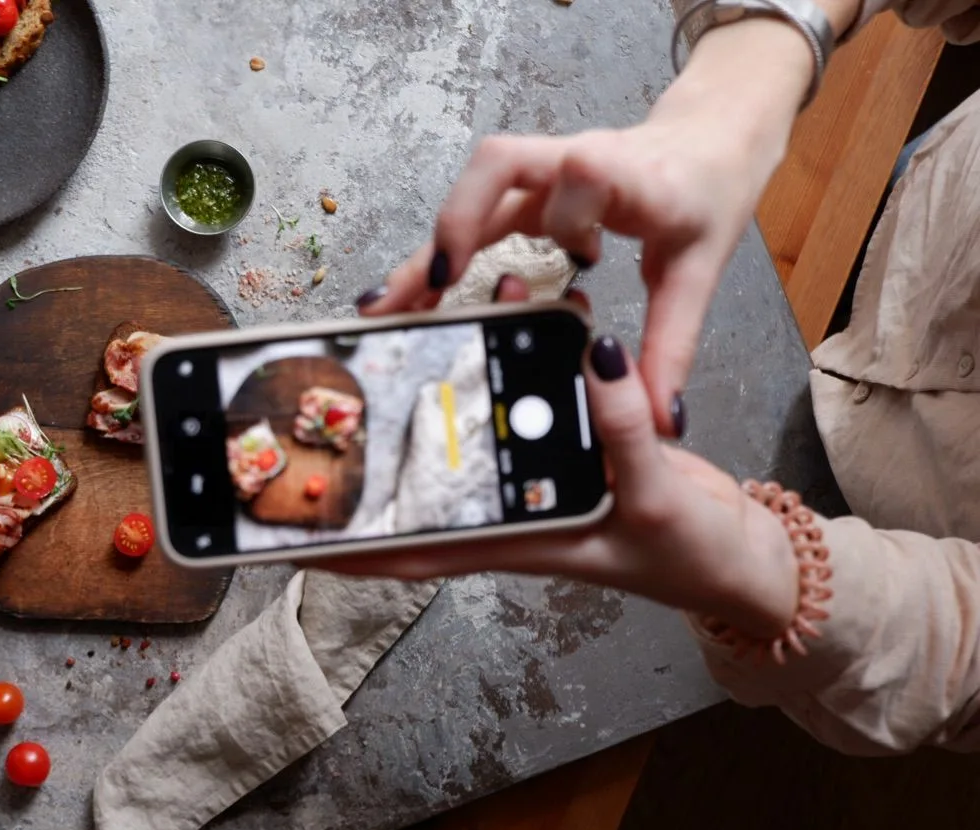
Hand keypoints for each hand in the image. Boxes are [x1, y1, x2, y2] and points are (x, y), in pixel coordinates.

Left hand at [323, 280, 799, 638]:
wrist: (737, 553)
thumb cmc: (691, 555)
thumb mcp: (654, 500)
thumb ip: (621, 435)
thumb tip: (592, 362)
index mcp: (516, 541)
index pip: (410, 550)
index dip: (347, 547)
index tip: (288, 534)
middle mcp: (512, 513)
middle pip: (424, 484)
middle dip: (384, 441)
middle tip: (346, 388)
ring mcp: (535, 483)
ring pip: (472, 433)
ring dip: (455, 379)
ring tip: (449, 314)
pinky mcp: (566, 454)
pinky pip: (527, 409)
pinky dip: (522, 368)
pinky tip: (528, 320)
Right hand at [358, 20, 814, 434]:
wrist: (708, 140)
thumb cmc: (705, 192)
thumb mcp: (699, 270)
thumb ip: (671, 346)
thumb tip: (658, 420)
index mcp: (631, 176)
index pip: (589, 166)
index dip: (567, 207)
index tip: (567, 262)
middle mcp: (576, 161)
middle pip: (498, 167)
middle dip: (455, 227)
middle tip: (426, 294)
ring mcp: (544, 172)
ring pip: (472, 194)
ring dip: (431, 247)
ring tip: (390, 307)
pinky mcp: (527, 189)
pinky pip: (474, 213)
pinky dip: (443, 251)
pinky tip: (417, 294)